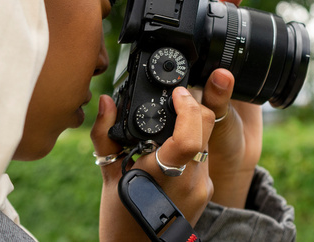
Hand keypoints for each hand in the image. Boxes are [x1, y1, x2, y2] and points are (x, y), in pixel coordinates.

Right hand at [91, 88, 214, 241]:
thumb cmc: (120, 219)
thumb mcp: (109, 176)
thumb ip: (105, 134)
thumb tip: (107, 101)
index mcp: (163, 174)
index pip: (190, 135)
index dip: (188, 107)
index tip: (176, 93)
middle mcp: (189, 180)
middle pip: (207, 127)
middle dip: (193, 106)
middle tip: (175, 99)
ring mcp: (202, 187)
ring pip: (208, 140)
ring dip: (193, 126)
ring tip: (169, 127)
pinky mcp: (207, 191)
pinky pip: (205, 158)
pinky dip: (193, 146)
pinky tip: (172, 152)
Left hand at [204, 0, 261, 207]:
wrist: (234, 159)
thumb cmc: (213, 146)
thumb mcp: (211, 126)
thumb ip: (216, 101)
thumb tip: (222, 75)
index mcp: (186, 79)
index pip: (189, 41)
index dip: (199, 19)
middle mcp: (200, 69)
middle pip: (208, 28)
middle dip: (219, 3)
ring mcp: (219, 68)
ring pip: (224, 31)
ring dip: (231, 5)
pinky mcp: (239, 72)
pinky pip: (242, 44)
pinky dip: (244, 22)